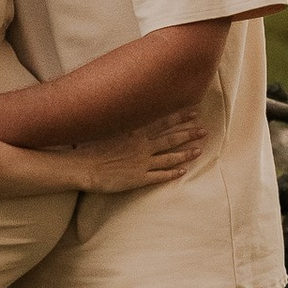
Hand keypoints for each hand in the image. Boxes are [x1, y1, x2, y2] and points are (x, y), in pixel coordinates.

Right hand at [77, 106, 209, 193]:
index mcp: (135, 131)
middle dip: (189, 134)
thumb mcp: (107, 126)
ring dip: (186, 154)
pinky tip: (183, 171)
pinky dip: (172, 173)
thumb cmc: (90, 146)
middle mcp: (142, 146)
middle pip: (171, 138)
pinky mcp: (138, 179)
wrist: (83, 167)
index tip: (194, 111)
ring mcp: (142, 163)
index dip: (180, 116)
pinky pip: (160, 176)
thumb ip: (122, 120)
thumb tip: (128, 109)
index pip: (163, 121)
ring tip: (199, 151)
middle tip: (204, 130)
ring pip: (170, 157)